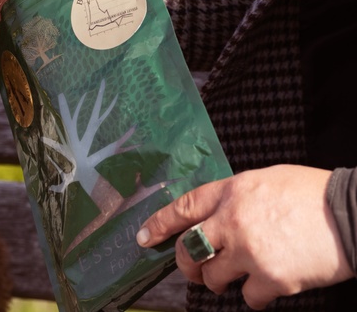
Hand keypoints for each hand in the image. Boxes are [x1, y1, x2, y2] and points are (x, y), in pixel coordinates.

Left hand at [136, 165, 352, 308]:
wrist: (350, 214)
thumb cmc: (312, 194)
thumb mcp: (265, 181)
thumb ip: (236, 198)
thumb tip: (216, 216)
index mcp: (231, 191)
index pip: (182, 208)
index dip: (159, 225)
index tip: (144, 238)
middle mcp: (232, 220)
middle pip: (188, 249)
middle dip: (185, 264)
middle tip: (192, 270)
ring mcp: (250, 251)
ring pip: (212, 277)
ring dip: (218, 282)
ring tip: (233, 277)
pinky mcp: (271, 278)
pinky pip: (248, 298)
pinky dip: (254, 298)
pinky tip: (265, 289)